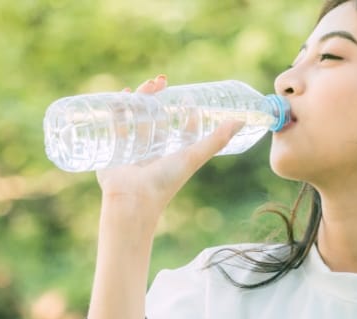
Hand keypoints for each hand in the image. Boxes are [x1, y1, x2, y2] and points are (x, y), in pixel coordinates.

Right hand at [96, 75, 242, 219]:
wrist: (132, 199)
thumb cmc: (166, 181)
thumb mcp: (194, 156)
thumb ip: (217, 140)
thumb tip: (242, 120)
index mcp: (173, 155)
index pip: (183, 130)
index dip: (187, 113)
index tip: (188, 96)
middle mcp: (154, 152)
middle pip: (157, 118)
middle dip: (159, 97)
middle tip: (161, 81)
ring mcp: (133, 150)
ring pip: (137, 118)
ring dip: (140, 98)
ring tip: (146, 84)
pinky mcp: (114, 150)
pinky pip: (116, 125)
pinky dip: (117, 108)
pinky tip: (121, 94)